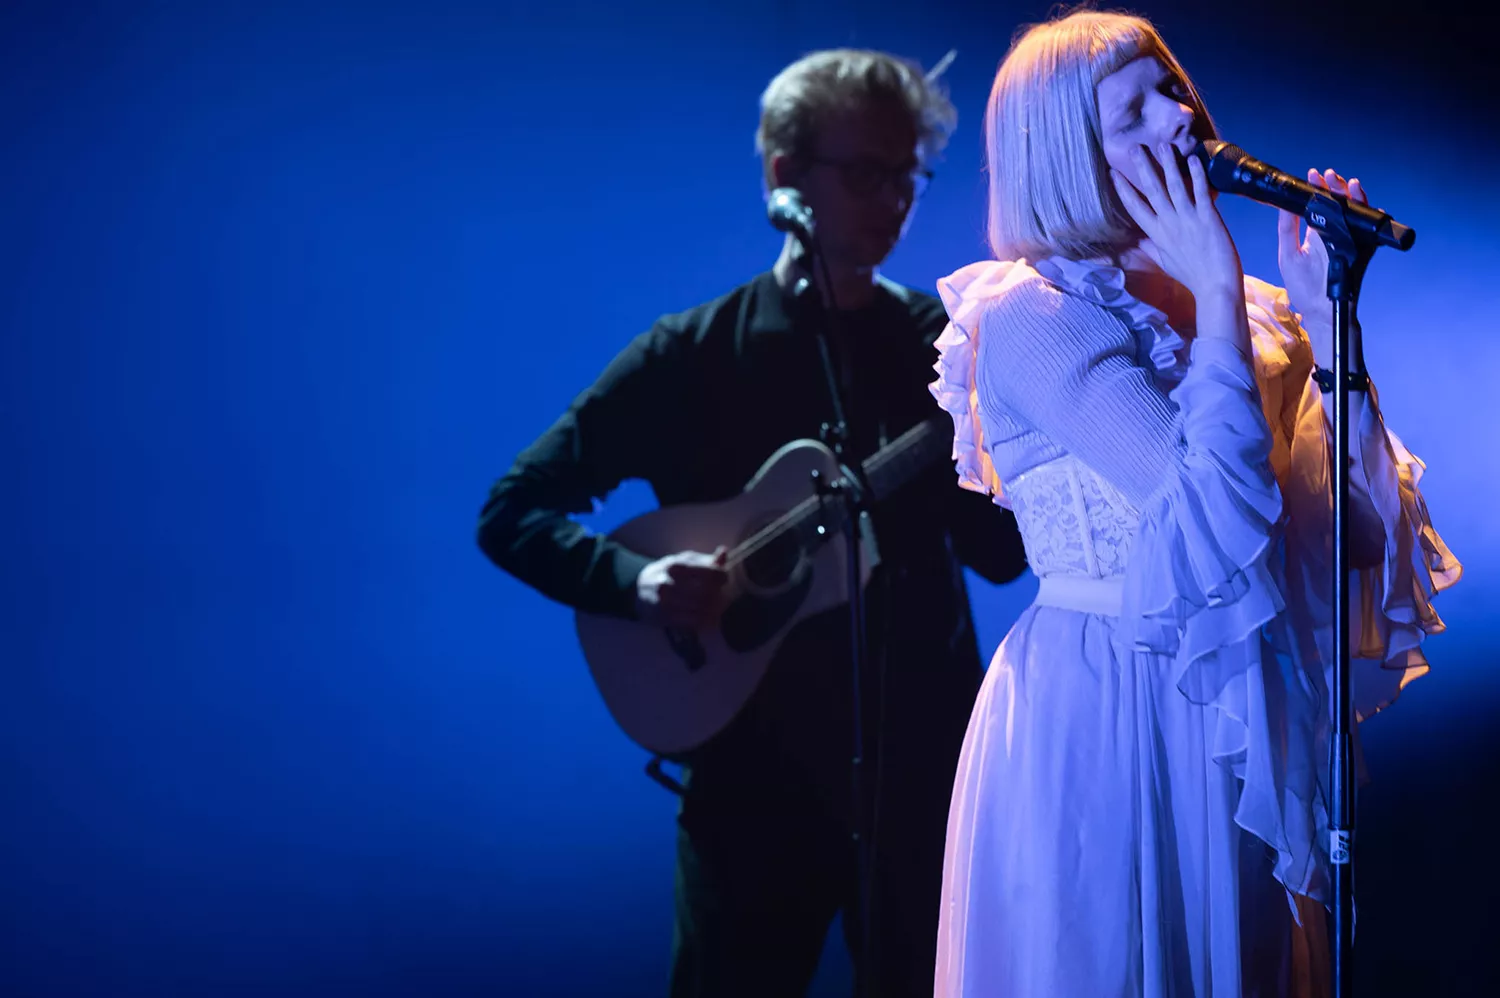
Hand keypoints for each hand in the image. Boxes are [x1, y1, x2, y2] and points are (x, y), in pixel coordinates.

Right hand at [635, 547, 728, 629]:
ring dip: (715, 610)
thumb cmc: (667, 572)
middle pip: (707, 592)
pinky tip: (709, 619)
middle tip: (723, 597)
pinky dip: (705, 622)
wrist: (638, 590)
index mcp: (677, 565)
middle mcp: (670, 583)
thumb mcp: (683, 560)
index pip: (710, 572)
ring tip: (718, 608)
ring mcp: (666, 602)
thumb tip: (724, 551)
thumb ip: (705, 559)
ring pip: (701, 609)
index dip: (722, 576)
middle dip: (720, 596)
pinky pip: (693, 622)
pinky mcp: (665, 618)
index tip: (723, 579)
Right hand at [1110, 142, 1243, 302]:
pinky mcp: (1208, 217)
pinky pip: (1200, 192)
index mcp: (1156, 234)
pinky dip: (1196, 175)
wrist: (1215, 286)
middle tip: (1134, 147)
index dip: (1123, 189)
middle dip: (1142, 168)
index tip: (1113, 173)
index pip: (1135, 207)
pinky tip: (1192, 158)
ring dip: (1167, 164)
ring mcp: (1188, 219)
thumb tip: (1137, 241)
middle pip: (1151, 190)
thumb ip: (1150, 248)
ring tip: (1162, 145)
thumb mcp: (1164, 262)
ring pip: (1174, 186)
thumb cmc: (1191, 276)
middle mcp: (1168, 223)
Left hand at [1277, 168, 1367, 360]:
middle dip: (1337, 188)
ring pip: (1356, 215)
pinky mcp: (1362, 253)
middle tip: (1330, 176)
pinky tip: (1372, 209)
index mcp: (1316, 233)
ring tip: (1350, 184)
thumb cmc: (1303, 286)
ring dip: (1355, 198)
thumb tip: (1284, 205)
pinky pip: (1372, 234)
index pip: (1319, 205)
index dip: (1317, 189)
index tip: (1312, 175)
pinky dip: (1373, 221)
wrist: (1320, 311)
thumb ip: (1286, 230)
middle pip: (1340, 205)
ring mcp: (1350, 242)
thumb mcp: (1288, 255)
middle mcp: (1334, 235)